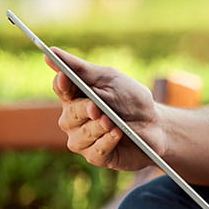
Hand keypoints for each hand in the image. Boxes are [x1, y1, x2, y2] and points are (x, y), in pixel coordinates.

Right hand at [47, 48, 162, 170]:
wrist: (156, 126)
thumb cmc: (131, 100)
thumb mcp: (110, 79)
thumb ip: (82, 69)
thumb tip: (51, 52)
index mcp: (75, 97)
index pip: (61, 89)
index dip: (62, 84)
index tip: (65, 78)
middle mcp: (74, 120)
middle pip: (69, 114)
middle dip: (83, 110)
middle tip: (96, 108)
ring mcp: (83, 139)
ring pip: (81, 135)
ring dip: (98, 127)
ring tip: (112, 121)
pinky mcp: (97, 156)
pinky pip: (95, 151)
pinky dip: (107, 142)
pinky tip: (118, 133)